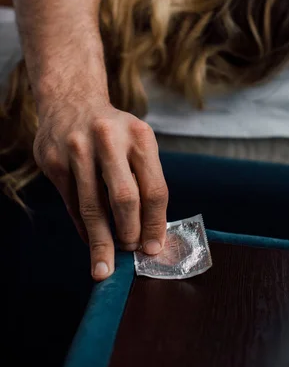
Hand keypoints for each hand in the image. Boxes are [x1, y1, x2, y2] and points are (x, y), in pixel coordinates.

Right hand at [33, 97, 167, 280]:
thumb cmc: (114, 131)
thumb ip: (145, 180)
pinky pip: (72, 204)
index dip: (155, 224)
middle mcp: (109, 139)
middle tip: (132, 252)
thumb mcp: (137, 142)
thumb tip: (150, 232)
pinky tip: (91, 239)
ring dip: (102, 241)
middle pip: (125, 199)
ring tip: (106, 265)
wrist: (72, 101)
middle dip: (130, 233)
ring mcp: (78, 149)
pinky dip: (83, 227)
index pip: (154, 189)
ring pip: (93, 207)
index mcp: (139, 136)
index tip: (153, 248)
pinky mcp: (54, 161)